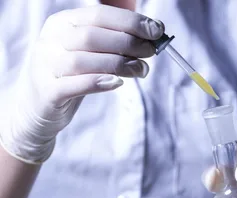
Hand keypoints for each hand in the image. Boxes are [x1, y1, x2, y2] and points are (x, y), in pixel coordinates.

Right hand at [0, 5, 163, 163]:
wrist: (41, 105)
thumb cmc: (74, 74)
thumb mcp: (91, 51)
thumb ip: (115, 40)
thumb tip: (152, 34)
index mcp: (63, 22)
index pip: (99, 15)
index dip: (130, 21)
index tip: (157, 30)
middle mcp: (51, 40)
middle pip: (92, 36)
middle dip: (129, 42)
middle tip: (151, 52)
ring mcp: (46, 65)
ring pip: (83, 61)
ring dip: (119, 64)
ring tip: (141, 70)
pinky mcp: (48, 91)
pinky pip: (73, 85)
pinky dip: (98, 82)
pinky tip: (118, 83)